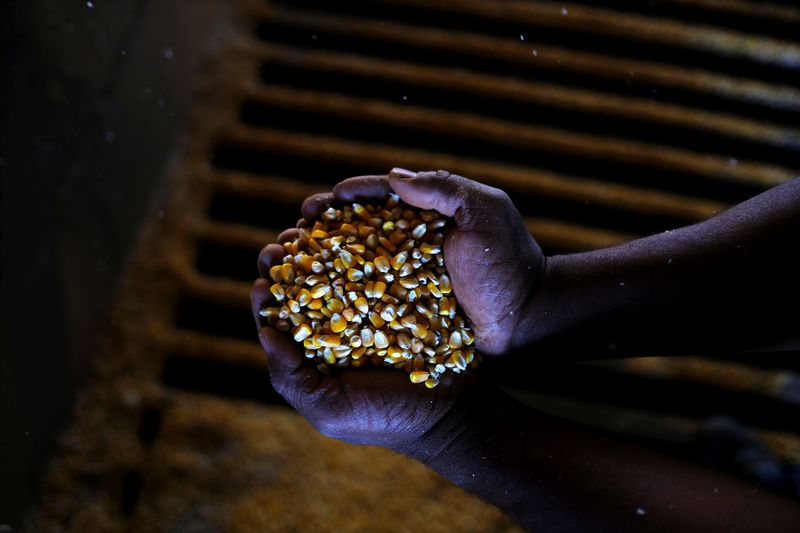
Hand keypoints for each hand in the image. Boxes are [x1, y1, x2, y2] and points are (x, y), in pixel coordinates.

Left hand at [252, 243, 473, 451]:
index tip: (262, 283)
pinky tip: (351, 217)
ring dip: (318, 239)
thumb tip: (265, 332)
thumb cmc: (384, 416)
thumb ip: (291, 378)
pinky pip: (379, 255)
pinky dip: (363, 235)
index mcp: (315, 345)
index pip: (282, 315)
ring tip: (307, 222)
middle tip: (279, 247)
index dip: (268, 296)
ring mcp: (371, 296)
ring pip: (337, 259)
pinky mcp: (402, 283)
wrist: (449, 409)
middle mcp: (340, 316)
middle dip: (287, 260)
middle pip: (304, 279)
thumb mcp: (329, 409)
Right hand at [300, 169, 543, 354]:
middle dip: (316, 232)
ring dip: (313, 268)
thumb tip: (393, 176)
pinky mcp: (402, 314)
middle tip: (289, 237)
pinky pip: (361, 305)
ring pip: (348, 269)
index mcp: (422, 216)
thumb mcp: (485, 211)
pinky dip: (332, 303)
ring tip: (285, 268)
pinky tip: (305, 308)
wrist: (529, 318)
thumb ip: (443, 188)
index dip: (344, 199)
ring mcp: (402, 282)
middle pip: (351, 234)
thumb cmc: (510, 262)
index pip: (375, 199)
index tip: (319, 205)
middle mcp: (406, 247)